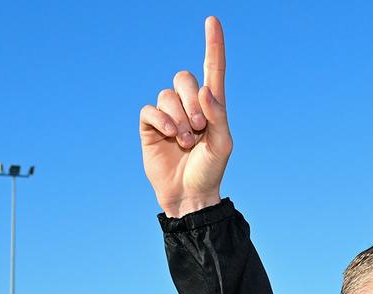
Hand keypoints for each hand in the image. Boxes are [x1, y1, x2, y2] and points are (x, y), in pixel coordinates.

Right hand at [139, 16, 230, 216]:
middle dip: (193, 102)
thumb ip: (219, 116)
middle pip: (185, 78)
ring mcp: (168, 114)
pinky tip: (170, 137)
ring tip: (186, 140)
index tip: (212, 20)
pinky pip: (150, 109)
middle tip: (200, 128)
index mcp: (212, 106)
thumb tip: (207, 91)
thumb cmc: (210, 170)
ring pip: (167, 95)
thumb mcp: (223, 144)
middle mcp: (189, 105)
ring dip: (179, 118)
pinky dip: (161, 121)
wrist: (190, 195)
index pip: (213, 69)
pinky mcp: (150, 125)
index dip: (213, 45)